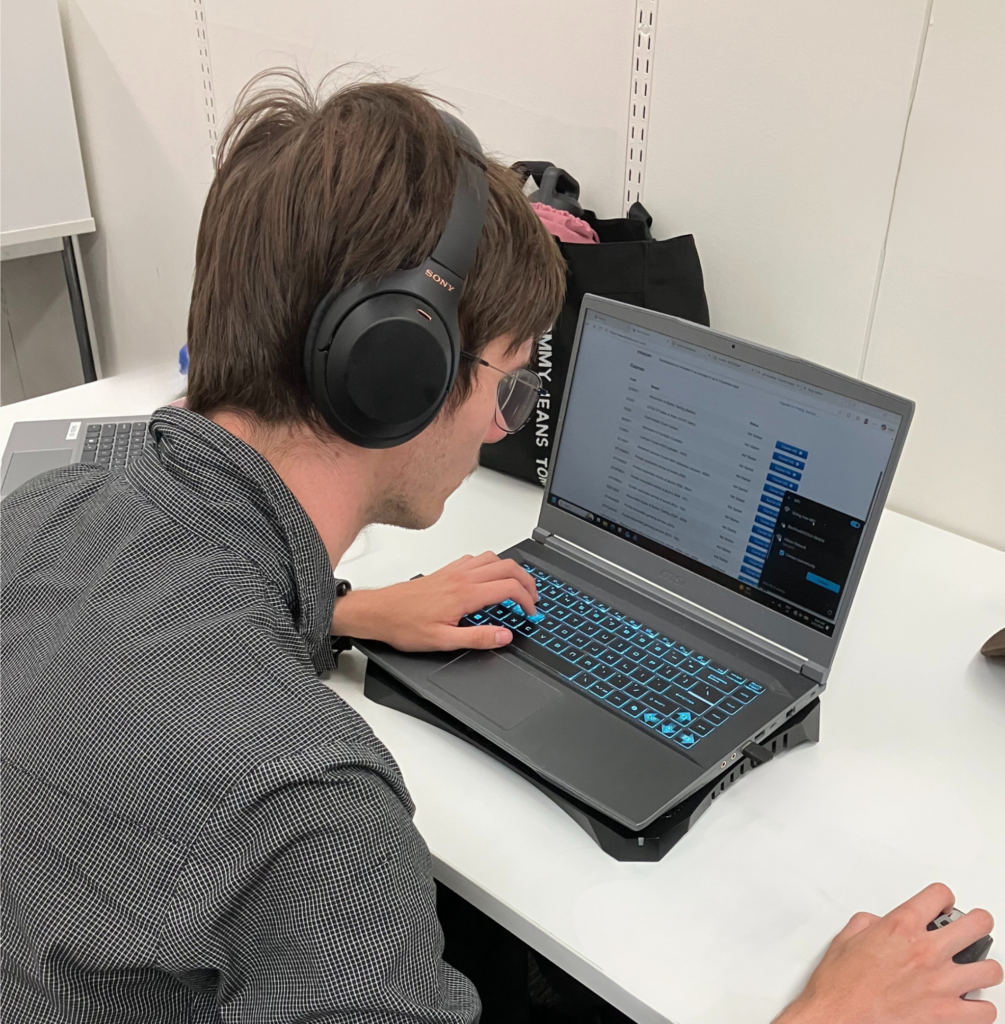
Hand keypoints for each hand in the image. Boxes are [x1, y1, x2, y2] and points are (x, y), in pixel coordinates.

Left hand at [331, 551, 537, 651]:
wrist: (379, 612)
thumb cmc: (404, 625)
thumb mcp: (443, 641)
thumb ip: (477, 638)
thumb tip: (504, 635)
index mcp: (465, 594)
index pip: (509, 588)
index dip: (526, 600)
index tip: (530, 612)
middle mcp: (462, 577)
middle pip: (507, 567)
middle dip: (527, 581)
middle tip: (532, 598)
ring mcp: (454, 571)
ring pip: (493, 558)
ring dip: (510, 569)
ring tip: (517, 586)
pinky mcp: (445, 570)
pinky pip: (475, 558)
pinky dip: (490, 564)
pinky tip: (488, 578)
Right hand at [774, 883, 1000, 1023]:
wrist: (837, 1019)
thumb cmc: (840, 985)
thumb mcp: (845, 939)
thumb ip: (868, 923)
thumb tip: (880, 923)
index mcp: (900, 926)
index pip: (939, 895)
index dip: (943, 898)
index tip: (942, 907)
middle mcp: (926, 951)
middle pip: (978, 924)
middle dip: (977, 923)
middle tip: (972, 929)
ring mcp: (941, 984)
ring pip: (990, 970)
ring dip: (982, 969)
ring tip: (973, 971)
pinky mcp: (948, 1016)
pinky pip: (986, 1011)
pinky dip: (979, 1009)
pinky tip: (968, 1005)